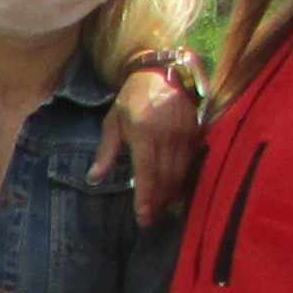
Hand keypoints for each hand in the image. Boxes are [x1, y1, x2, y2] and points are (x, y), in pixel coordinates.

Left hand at [91, 61, 203, 224]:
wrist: (161, 72)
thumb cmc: (132, 99)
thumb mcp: (113, 123)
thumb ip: (106, 152)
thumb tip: (93, 179)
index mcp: (144, 133)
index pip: (147, 173)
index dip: (146, 198)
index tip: (144, 218)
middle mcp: (168, 136)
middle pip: (167, 178)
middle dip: (160, 202)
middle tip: (152, 219)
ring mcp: (186, 133)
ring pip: (182, 173)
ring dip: (173, 193)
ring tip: (164, 209)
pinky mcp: (198, 132)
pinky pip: (193, 162)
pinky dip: (185, 178)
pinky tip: (178, 190)